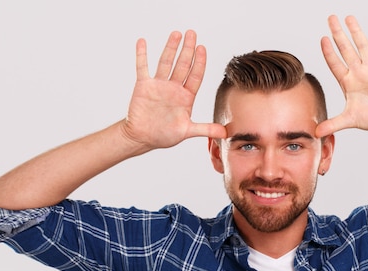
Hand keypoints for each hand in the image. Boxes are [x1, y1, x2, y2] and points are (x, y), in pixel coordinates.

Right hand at [122, 30, 226, 149]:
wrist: (143, 138)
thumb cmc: (164, 135)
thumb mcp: (187, 131)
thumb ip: (206, 129)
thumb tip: (225, 133)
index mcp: (186, 97)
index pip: (195, 76)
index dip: (199, 62)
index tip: (202, 48)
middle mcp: (174, 88)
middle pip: (183, 65)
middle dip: (188, 49)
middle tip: (192, 34)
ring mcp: (159, 85)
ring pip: (166, 62)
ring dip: (171, 48)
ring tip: (176, 34)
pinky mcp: (143, 86)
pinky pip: (142, 67)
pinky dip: (142, 54)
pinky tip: (142, 41)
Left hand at [316, 15, 367, 137]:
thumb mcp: (349, 120)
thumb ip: (333, 124)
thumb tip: (316, 133)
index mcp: (348, 82)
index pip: (335, 63)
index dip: (329, 52)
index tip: (323, 39)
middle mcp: (358, 72)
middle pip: (346, 49)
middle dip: (338, 34)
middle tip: (331, 19)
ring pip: (363, 45)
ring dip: (356, 31)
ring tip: (349, 17)